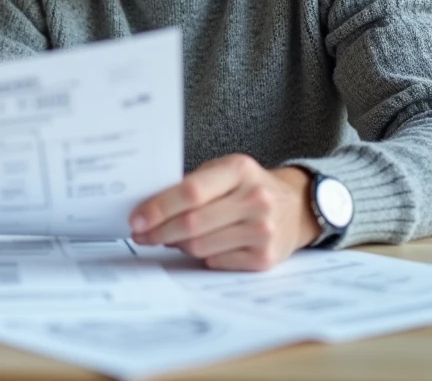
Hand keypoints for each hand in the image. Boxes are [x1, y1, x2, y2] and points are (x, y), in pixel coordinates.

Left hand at [128, 154, 319, 270]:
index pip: (191, 192)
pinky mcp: (265, 258)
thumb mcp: (223, 171)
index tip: (136, 218)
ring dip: (175, 245)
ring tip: (165, 239)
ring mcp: (263, 231)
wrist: (295, 207)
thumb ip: (191, 185)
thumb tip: (147, 209)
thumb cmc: (247, 186)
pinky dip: (199, 256)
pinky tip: (195, 247)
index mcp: (240, 170)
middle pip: (192, 223)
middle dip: (158, 231)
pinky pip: (216, 262)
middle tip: (140, 234)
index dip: (158, 208)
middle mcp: (255, 199)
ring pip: (200, 247)